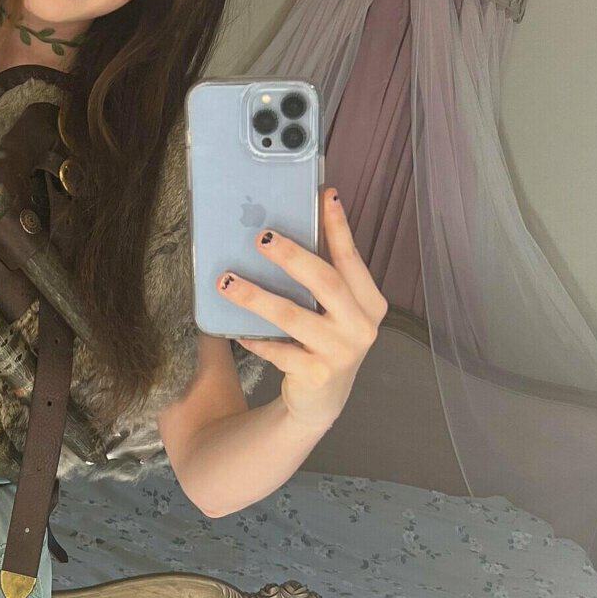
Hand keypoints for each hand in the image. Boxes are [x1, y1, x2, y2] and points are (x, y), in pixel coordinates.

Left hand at [219, 190, 387, 432]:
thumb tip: (281, 233)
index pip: (351, 258)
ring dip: (256, 297)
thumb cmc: (322, 343)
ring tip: (226, 281)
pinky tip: (236, 331)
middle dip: (292, 256)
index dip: (338, 228)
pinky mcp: (316, 374)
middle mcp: (361, 326)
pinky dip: (256, 339)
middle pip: (325, 282)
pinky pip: (279, 351)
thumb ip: (319, 278)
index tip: (326, 195)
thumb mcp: (331, 311)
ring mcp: (341, 352)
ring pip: (293, 316)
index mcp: (369, 303)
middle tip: (261, 237)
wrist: (321, 402)